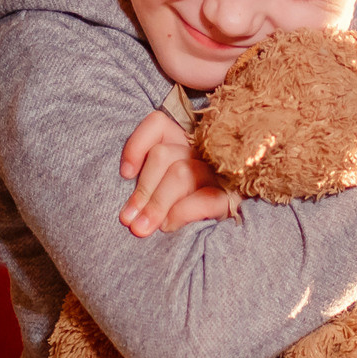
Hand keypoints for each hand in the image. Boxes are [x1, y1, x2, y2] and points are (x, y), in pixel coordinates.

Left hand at [118, 110, 240, 236]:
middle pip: (162, 155)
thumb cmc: (185, 207)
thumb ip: (146, 188)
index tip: (125, 174)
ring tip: (142, 228)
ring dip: (156, 204)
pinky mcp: (231, 196)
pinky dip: (181, 212)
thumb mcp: (162, 191)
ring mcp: (218, 172)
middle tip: (128, 219)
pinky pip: (204, 198)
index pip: (158, 124)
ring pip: (181, 173)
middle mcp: (201, 151)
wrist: (225, 233)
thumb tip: (128, 212)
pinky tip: (169, 225)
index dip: (136, 145)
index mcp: (184, 141)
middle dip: (142, 189)